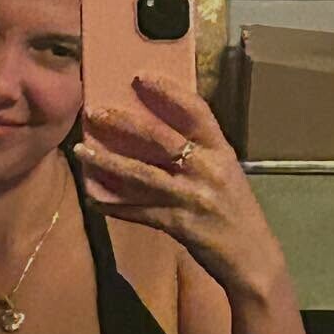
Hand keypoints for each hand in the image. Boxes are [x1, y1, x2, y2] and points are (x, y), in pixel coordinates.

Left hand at [74, 74, 285, 300]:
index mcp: (221, 151)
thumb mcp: (225, 172)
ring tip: (81, 150)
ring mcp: (193, 198)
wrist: (253, 258)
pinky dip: (114, 204)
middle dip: (124, 123)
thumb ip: (199, 151)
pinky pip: (138, 211)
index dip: (168, 91)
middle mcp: (208, 170)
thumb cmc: (235, 210)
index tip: (140, 76)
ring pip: (143, 175)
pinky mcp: (179, 224)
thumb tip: (156, 129)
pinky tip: (92, 195)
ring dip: (107, 162)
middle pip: (161, 139)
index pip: (196, 111)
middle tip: (94, 111)